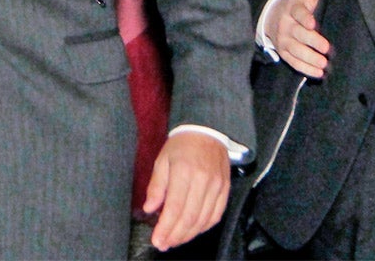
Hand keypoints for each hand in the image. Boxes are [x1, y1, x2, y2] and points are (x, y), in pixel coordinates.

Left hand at [143, 132, 229, 250]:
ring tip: (175, 240)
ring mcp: (217, 185)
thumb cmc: (181, 145)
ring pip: (203, 220)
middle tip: (163, 244)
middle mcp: (203, 180)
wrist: (207, 130)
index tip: (157, 240)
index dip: (166, 227)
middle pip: (189, 217)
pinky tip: (192, 231)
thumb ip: (156, 186)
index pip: (175, 207)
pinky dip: (204, 227)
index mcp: (184, 171)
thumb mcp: (162, 160)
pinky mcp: (226, 189)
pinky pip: (216, 215)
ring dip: (188, 234)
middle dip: (175, 235)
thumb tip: (149, 208)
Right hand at [267, 0, 332, 77]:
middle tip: (326, 49)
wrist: (272, 16)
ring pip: (295, 50)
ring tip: (324, 64)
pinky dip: (305, 68)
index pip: (298, 13)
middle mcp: (285, 24)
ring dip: (309, 58)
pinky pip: (293, 61)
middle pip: (298, 34)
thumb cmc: (295, 4)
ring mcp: (283, 39)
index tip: (313, 24)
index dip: (305, 18)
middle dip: (312, 42)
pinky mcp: (283, 51)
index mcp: (291, 8)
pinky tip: (318, 73)